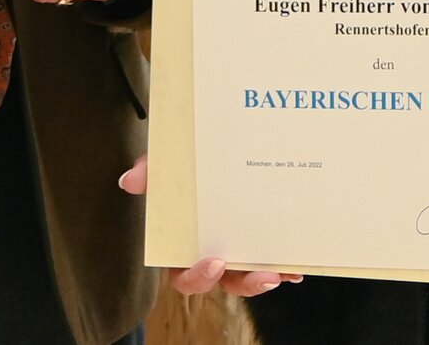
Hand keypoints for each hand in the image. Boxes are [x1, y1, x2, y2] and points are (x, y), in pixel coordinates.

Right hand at [117, 155, 303, 296]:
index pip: (184, 275)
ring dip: (271, 277)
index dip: (198, 277)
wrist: (205, 143)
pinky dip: (287, 263)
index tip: (215, 262)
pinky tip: (299, 263)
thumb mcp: (163, 165)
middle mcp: (213, 252)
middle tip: (265, 275)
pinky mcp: (261, 238)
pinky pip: (274, 258)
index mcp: (184, 246)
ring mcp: (239, 247)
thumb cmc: (181, 165)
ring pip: (254, 275)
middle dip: (247, 284)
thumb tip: (130, 180)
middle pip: (227, 282)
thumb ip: (149, 172)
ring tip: (287, 271)